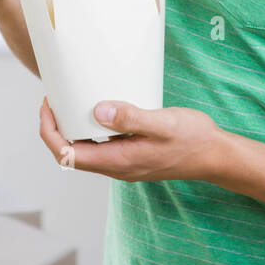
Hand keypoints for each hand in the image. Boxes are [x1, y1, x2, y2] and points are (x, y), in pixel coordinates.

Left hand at [38, 97, 228, 183]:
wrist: (216, 155)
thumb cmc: (193, 139)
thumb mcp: (163, 124)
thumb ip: (130, 118)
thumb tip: (97, 110)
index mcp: (118, 162)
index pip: (67, 154)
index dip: (50, 132)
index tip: (47, 105)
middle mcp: (116, 166)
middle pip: (71, 153)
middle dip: (55, 128)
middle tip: (53, 98)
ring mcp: (124, 162)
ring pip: (85, 149)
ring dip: (71, 128)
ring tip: (68, 100)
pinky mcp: (131, 155)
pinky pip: (101, 145)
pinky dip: (90, 129)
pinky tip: (96, 109)